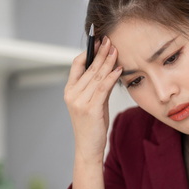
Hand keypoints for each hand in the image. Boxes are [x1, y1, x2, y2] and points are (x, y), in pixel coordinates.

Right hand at [64, 37, 122, 188]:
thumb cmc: (92, 127)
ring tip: (116, 49)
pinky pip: (103, 88)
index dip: (88, 52)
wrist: (88, 149)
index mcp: (69, 91)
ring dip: (107, 61)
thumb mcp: (93, 103)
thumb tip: (109, 68)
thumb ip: (98, 86)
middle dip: (100, 53)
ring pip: (96, 76)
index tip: (99, 42)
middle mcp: (72, 94)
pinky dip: (112, 76)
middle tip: (110, 40)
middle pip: (89, 68)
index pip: (76, 65)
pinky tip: (119, 68)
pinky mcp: (90, 109)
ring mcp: (80, 101)